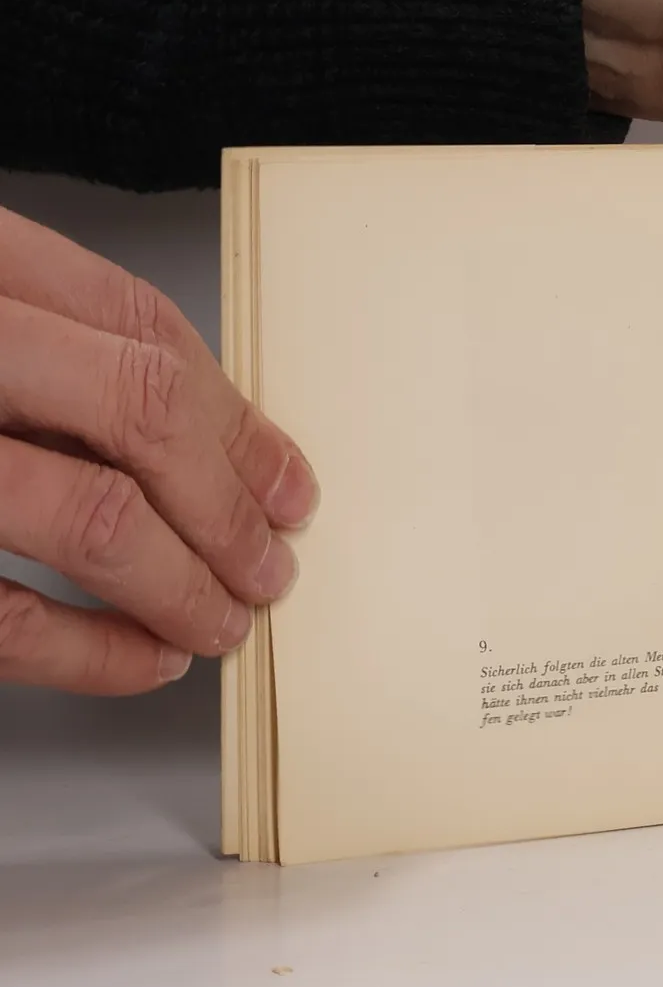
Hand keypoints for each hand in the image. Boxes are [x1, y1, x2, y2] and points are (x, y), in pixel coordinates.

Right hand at [0, 207, 316, 692]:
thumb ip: (50, 352)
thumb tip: (214, 443)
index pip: (142, 326)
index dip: (235, 414)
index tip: (288, 482)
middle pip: (139, 409)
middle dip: (227, 499)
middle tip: (272, 564)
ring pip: (90, 515)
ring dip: (185, 581)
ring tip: (227, 619)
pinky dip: (93, 650)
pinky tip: (144, 660)